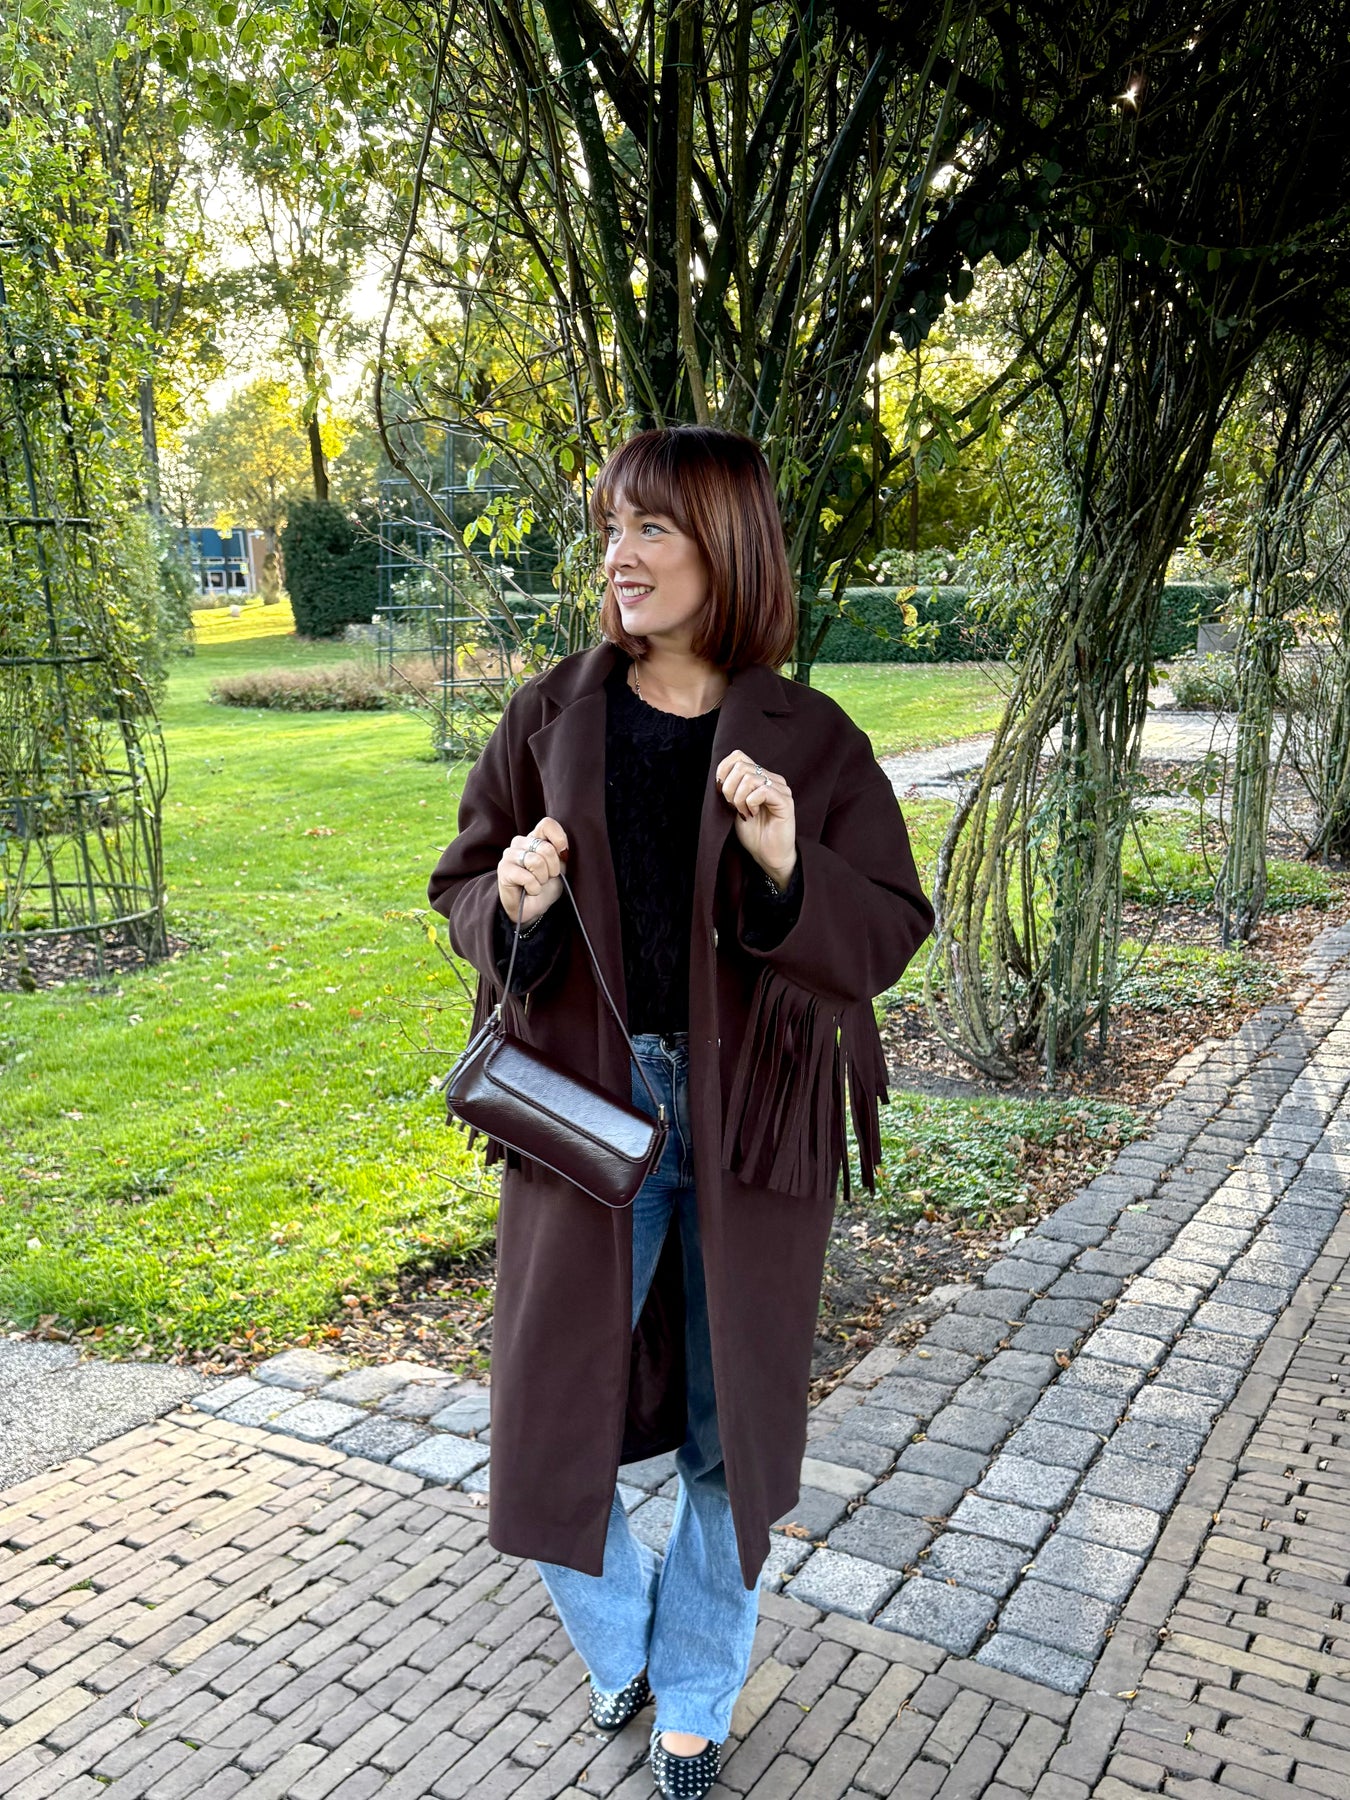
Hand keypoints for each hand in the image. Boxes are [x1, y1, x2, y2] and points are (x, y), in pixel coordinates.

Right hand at [497, 816, 568, 926]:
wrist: (532, 908)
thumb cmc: (546, 886)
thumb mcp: (560, 867)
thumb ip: (562, 853)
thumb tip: (563, 848)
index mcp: (535, 838)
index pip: (547, 824)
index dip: (559, 838)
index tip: (563, 854)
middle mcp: (520, 842)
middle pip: (545, 847)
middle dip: (553, 868)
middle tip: (548, 877)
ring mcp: (510, 854)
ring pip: (536, 861)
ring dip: (543, 879)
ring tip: (538, 883)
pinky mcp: (504, 869)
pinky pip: (527, 877)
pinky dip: (534, 888)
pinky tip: (530, 890)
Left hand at [715, 750, 796, 887]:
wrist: (768, 855)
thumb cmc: (752, 833)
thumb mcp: (734, 806)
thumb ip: (730, 787)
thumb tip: (718, 775)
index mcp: (760, 776)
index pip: (738, 756)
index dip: (723, 770)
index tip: (720, 791)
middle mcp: (772, 778)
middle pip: (741, 766)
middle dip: (728, 788)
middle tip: (732, 806)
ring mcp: (781, 789)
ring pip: (750, 777)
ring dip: (739, 798)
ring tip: (743, 812)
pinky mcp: (785, 801)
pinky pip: (763, 790)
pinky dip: (750, 802)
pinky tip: (752, 814)